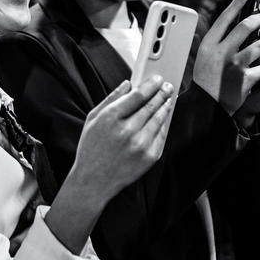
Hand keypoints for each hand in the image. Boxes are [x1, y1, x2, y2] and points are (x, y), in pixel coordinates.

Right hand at [70, 76, 173, 203]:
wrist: (93, 180)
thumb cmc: (91, 149)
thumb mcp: (93, 119)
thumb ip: (111, 99)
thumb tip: (127, 84)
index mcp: (111, 118)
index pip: (138, 95)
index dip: (150, 85)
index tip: (157, 79)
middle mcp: (127, 131)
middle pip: (152, 105)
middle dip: (162, 93)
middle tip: (167, 87)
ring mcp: (140, 145)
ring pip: (159, 119)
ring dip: (165, 107)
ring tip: (168, 100)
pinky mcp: (148, 157)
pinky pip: (161, 136)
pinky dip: (163, 125)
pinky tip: (163, 119)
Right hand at [192, 0, 259, 115]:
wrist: (206, 106)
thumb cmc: (206, 80)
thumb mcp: (203, 57)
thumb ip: (215, 41)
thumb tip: (229, 22)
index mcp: (208, 45)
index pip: (224, 18)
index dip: (236, 3)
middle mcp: (220, 53)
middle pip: (244, 27)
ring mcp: (233, 66)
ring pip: (259, 45)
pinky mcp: (244, 79)